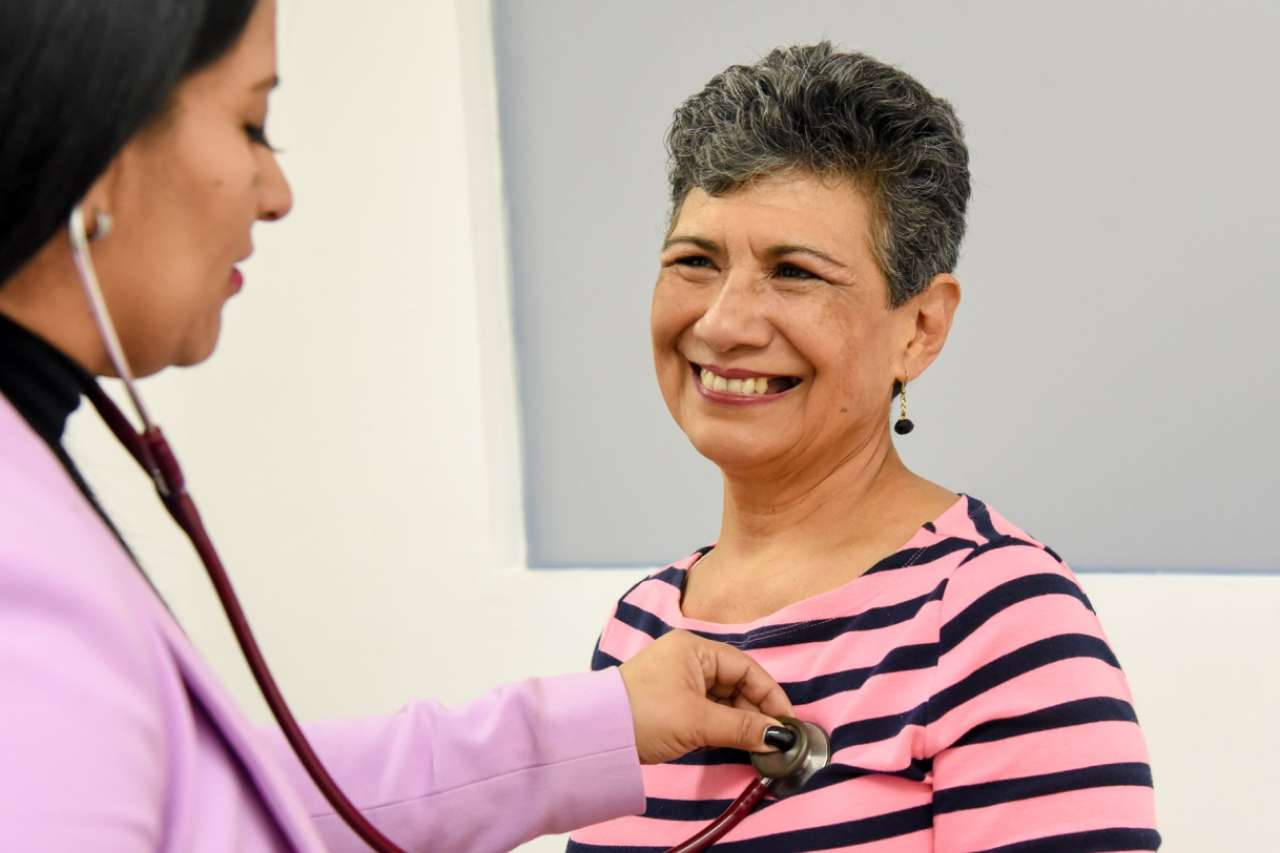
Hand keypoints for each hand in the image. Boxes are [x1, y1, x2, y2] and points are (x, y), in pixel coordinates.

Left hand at [618, 630, 794, 764]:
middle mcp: (689, 658)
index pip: (746, 668)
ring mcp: (679, 680)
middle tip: (775, 740)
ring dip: (741, 722)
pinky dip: (724, 726)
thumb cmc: (647, 715)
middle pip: (736, 683)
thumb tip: (779, 738)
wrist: (596, 735)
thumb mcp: (699, 722)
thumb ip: (743, 728)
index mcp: (695, 649)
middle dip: (757, 712)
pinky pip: (709, 710)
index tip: (787, 723)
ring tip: (758, 746)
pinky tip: (737, 743)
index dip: (770, 695)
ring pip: (724, 699)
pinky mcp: (672, 702)